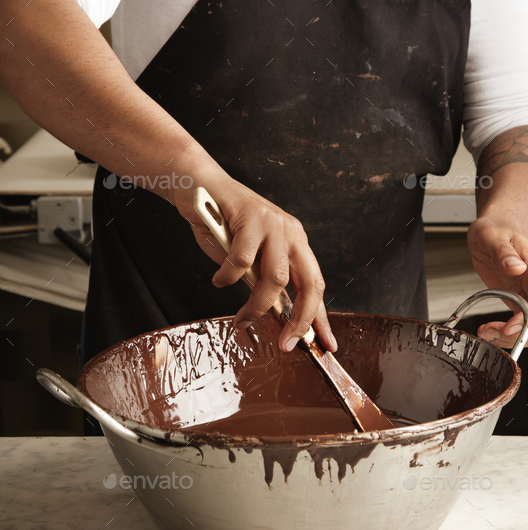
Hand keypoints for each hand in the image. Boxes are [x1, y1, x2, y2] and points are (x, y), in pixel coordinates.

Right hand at [173, 174, 336, 353]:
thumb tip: (277, 316)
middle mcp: (291, 232)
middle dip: (300, 320)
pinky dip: (227, 277)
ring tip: (242, 319)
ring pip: (276, 278)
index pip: (315, 284)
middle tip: (287, 344)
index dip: (320, 317)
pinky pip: (241, 260)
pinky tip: (218, 279)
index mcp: (296, 242)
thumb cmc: (224, 224)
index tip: (325, 345)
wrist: (200, 184)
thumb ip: (263, 280)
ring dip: (257, 306)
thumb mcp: (250, 257)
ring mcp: (273, 223)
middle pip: (308, 284)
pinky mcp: (250, 217)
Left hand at [466, 218, 527, 347]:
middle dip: (520, 333)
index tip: (510, 326)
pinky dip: (508, 337)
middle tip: (492, 332)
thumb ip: (503, 251)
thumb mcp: (491, 236)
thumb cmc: (495, 231)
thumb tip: (516, 266)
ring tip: (487, 333)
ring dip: (514, 339)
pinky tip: (489, 331)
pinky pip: (523, 328)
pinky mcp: (520, 303)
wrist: (493, 231)